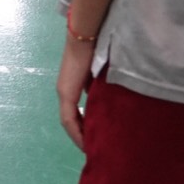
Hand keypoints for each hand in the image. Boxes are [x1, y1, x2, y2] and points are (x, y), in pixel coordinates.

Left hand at [56, 34, 95, 149]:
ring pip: (70, 121)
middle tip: (96, 147)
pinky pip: (69, 120)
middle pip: (74, 119)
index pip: (79, 111)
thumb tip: (119, 97)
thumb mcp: (104, 72)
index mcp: (75, 85)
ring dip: (80, 135)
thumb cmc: (99, 48)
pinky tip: (85, 143)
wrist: (86, 35)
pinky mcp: (65, 94)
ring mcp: (64, 93)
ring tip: (91, 148)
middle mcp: (66, 91)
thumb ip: (105, 85)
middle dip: (84, 134)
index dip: (86, 125)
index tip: (98, 137)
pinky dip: (76, 132)